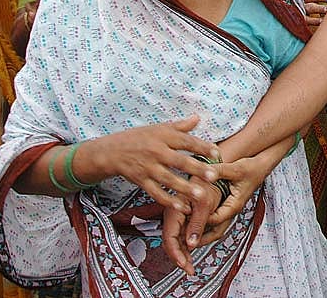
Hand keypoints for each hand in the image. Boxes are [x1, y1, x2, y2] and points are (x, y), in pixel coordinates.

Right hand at [87, 115, 220, 213]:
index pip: (186, 141)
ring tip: (200, 196)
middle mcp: (156, 152)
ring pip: (169, 179)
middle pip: (180, 161)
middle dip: (197, 169)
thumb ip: (179, 126)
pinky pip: (156, 193)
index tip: (217, 153)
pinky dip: (169, 201)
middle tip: (213, 175)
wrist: (110, 152)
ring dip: (185, 188)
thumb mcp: (158, 128)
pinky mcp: (141, 181)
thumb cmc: (137, 138)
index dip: (202, 146)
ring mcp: (148, 168)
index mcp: (163, 136)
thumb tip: (198, 118)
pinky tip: (182, 207)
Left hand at [162, 152, 269, 273]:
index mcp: (234, 205)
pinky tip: (191, 221)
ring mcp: (228, 210)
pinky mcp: (226, 206)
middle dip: (199, 238)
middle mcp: (231, 210)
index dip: (199, 223)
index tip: (184, 225)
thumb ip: (219, 171)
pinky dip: (203, 223)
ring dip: (200, 233)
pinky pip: (214, 220)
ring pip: (214, 228)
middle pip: (214, 232)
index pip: (214, 220)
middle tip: (182, 243)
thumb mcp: (235, 169)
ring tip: (184, 238)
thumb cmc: (251, 169)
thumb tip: (205, 173)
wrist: (261, 167)